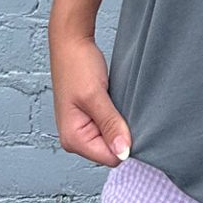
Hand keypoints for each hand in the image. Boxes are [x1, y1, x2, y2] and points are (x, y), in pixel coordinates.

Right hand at [49, 31, 131, 166]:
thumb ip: (110, 125)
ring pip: (111, 139)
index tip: (131, 122)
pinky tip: (116, 103)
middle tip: (125, 108)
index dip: (125, 143)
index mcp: (73, 139)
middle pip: (111, 151)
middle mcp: (74, 139)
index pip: (110, 158)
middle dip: (122, 134)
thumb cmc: (78, 66)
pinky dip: (115, 118)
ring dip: (119, 124)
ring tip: (118, 103)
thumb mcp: (96, 96)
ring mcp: (81, 130)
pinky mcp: (88, 119)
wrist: (71, 43)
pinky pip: (108, 128)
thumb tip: (123, 152)